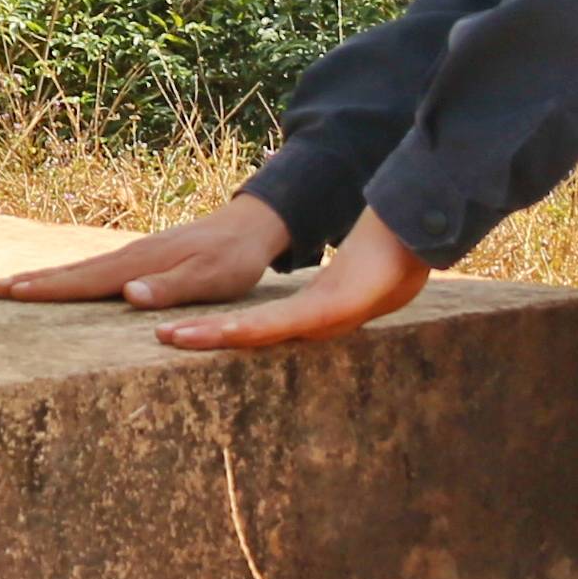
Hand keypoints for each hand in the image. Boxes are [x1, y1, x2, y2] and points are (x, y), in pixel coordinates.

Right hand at [0, 194, 295, 310]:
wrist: (250, 228)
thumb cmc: (233, 260)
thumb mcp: (210, 278)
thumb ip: (170, 288)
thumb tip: (127, 295)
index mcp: (140, 264)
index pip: (85, 280)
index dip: (48, 289)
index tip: (12, 292)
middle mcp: (131, 256)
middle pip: (75, 272)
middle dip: (36, 281)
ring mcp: (136, 255)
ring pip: (84, 269)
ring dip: (50, 278)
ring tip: (19, 285)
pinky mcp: (144, 259)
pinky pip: (99, 270)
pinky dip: (75, 277)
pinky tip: (71, 284)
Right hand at [156, 209, 430, 352]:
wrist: (415, 240)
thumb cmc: (389, 262)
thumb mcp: (354, 278)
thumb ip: (331, 288)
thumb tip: (319, 293)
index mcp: (309, 312)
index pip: (255, 326)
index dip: (217, 332)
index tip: (179, 331)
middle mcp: (310, 319)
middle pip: (248, 333)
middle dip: (204, 337)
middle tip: (162, 338)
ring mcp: (321, 317)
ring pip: (258, 332)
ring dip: (215, 336)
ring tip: (176, 336)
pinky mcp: (334, 310)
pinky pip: (284, 322)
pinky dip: (251, 329)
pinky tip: (228, 331)